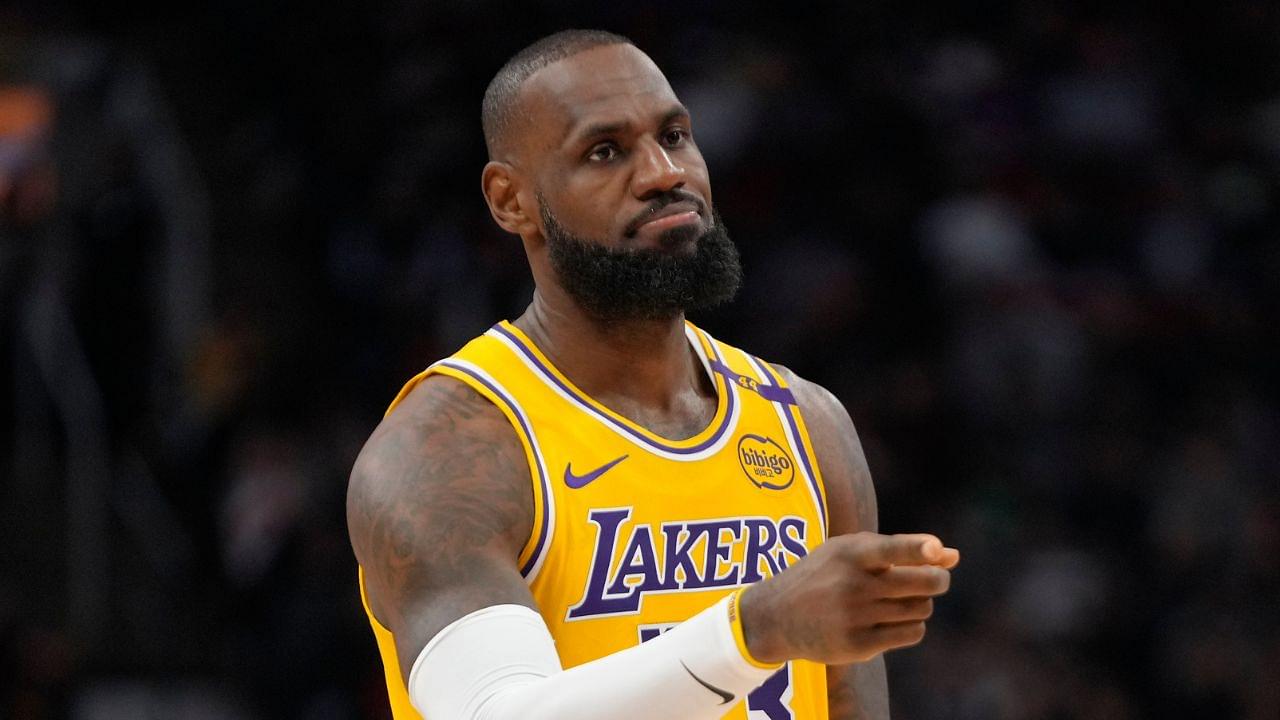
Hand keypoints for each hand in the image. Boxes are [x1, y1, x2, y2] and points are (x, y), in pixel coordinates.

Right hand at [739, 532, 958, 664]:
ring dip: (921, 603)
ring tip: (903, 600)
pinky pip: (911, 633)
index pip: (892, 550)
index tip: (937, 550)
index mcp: (850, 553)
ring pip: (921, 609)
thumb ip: (902, 549)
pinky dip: (912, 625)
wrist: (777, 615)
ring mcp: (855, 617)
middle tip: (935, 578)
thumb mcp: (852, 552)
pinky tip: (894, 620)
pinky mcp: (858, 645)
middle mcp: (853, 585)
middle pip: (923, 583)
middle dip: (938, 579)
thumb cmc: (825, 574)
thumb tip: (954, 555)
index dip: (919, 549)